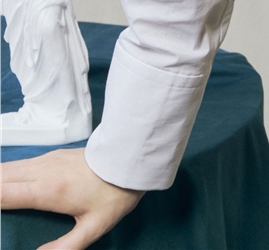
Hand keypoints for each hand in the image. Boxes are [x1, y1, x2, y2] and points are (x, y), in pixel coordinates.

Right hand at [1, 147, 143, 249]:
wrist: (129, 159)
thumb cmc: (113, 194)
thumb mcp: (92, 228)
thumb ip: (65, 247)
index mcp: (48, 190)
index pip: (4, 193)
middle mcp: (42, 171)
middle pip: (1, 176)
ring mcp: (46, 159)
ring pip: (8, 167)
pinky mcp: (51, 155)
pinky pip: (20, 164)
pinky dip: (6, 174)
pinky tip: (5, 184)